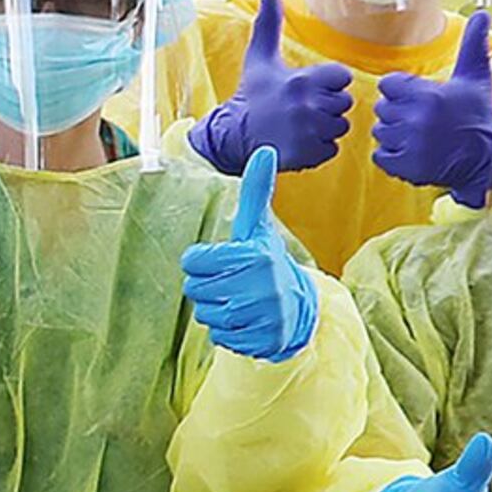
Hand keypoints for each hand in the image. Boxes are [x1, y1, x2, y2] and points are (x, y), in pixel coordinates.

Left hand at [180, 151, 319, 362]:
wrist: (298, 308)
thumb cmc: (266, 262)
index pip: (192, 261)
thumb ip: (255, 193)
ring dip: (215, 310)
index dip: (201, 262)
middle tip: (232, 283)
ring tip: (240, 301)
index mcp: (254, 255)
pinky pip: (220, 338)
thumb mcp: (259, 229)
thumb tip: (265, 151)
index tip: (222, 261)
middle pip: (194, 290)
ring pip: (204, 315)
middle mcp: (259, 285)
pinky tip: (247, 322)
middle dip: (207, 287)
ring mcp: (261, 315)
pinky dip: (228, 332)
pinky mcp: (259, 340)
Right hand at [191, 0, 352, 177]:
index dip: (328, 83)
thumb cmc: (252, 95)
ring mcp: (308, 132)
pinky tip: (299, 142)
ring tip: (300, 127)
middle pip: (343, 104)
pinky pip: (331, 149)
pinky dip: (318, 149)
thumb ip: (269, 22)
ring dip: (324, 129)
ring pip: (339, 127)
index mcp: (302, 80)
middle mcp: (308, 106)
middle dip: (326, 107)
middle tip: (301, 110)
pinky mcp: (308, 154)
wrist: (230, 137)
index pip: (341, 78)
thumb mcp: (259, 57)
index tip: (308, 89)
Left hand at [371, 12, 491, 207]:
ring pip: (380, 131)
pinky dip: (393, 156)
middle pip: (383, 108)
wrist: (487, 158)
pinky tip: (414, 151)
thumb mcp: (475, 78)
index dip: (402, 90)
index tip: (419, 97)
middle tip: (423, 119)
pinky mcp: (405, 166)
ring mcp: (409, 144)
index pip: (388, 84)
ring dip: (395, 134)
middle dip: (399, 112)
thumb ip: (472, 44)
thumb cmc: (478, 116)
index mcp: (428, 94)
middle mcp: (416, 118)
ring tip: (420, 135)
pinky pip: (380, 156)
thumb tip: (483, 13)